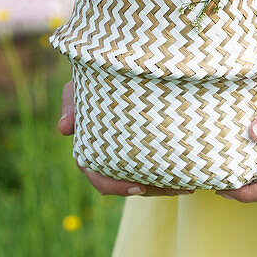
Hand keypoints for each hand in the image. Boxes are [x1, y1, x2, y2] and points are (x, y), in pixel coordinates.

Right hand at [57, 79, 186, 197]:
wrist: (121, 66)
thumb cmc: (95, 77)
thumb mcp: (79, 87)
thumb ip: (70, 102)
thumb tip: (63, 129)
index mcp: (91, 148)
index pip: (98, 175)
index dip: (115, 186)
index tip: (139, 189)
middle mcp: (110, 156)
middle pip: (131, 184)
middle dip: (155, 190)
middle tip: (179, 188)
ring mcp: (130, 153)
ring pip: (148, 179)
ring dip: (169, 185)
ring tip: (192, 183)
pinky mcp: (148, 146)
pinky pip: (159, 165)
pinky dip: (174, 170)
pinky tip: (192, 170)